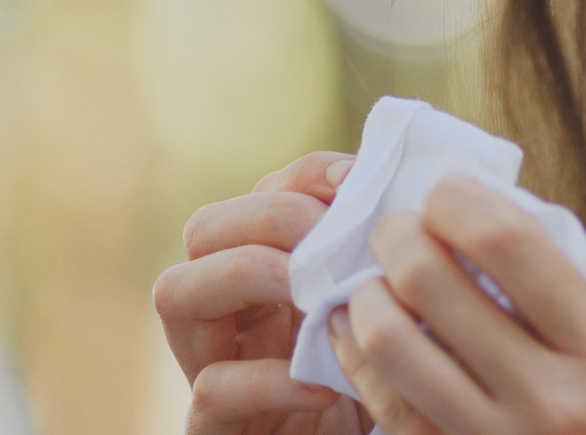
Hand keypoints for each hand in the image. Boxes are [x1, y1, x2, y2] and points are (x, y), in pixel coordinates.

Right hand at [153, 151, 372, 434]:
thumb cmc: (389, 386)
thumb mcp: (393, 313)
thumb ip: (389, 261)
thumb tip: (409, 197)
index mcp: (279, 268)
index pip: (269, 192)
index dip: (307, 176)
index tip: (357, 183)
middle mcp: (236, 309)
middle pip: (204, 227)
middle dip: (267, 216)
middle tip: (328, 237)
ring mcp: (213, 364)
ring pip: (175, 290)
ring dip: (246, 274)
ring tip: (310, 293)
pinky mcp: (212, 428)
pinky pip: (212, 389)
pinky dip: (266, 381)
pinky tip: (323, 387)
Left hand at [329, 176, 585, 434]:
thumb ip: (566, 296)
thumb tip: (484, 223)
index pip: (506, 242)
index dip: (458, 200)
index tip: (447, 192)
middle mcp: (547, 394)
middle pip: (431, 283)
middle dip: (397, 237)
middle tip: (397, 229)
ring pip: (390, 345)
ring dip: (366, 297)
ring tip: (373, 281)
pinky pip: (385, 409)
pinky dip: (355, 358)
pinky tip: (354, 334)